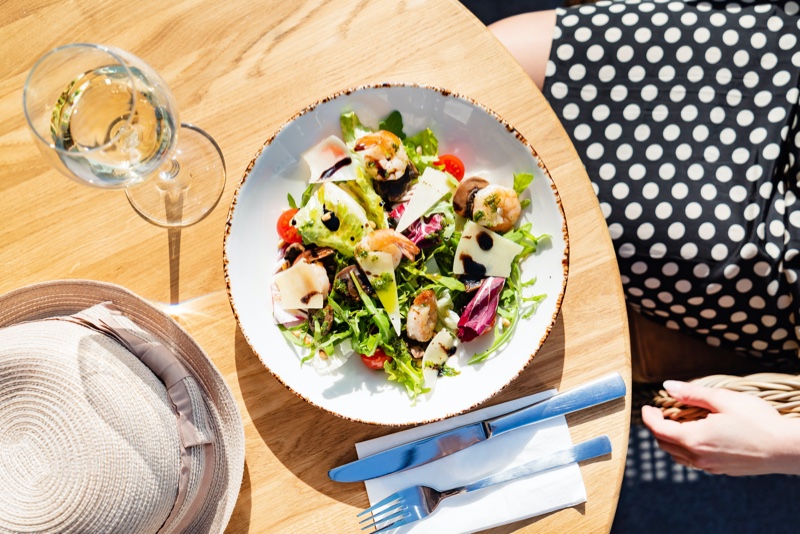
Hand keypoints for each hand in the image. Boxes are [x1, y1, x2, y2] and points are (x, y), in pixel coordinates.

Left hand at [641, 380, 799, 475]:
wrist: (787, 448)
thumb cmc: (758, 421)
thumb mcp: (723, 399)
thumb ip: (692, 393)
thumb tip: (668, 387)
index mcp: (694, 439)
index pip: (657, 429)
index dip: (648, 416)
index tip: (647, 406)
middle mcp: (698, 457)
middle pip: (664, 444)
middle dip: (657, 428)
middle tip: (660, 413)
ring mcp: (710, 466)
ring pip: (678, 456)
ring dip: (671, 440)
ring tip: (677, 423)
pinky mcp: (722, 470)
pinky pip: (694, 461)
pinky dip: (687, 449)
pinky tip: (697, 436)